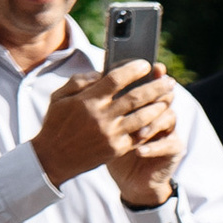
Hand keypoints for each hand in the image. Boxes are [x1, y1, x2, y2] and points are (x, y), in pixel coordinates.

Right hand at [30, 67, 166, 197]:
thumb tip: (102, 72)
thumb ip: (80, 81)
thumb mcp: (59, 97)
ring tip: (169, 97)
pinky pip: (140, 135)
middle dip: (156, 86)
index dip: (133, 70)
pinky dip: (152, 125)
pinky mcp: (116, 149)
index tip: (146, 64)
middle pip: (136, 97)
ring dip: (159, 105)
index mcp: (87, 100)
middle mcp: (102, 117)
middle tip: (169, 79)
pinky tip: (160, 117)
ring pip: (143, 117)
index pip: (116, 79)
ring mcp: (111, 134)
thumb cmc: (56, 123)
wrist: (53, 158)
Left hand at [109, 74, 185, 207]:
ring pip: (169, 117)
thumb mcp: (105, 124)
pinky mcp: (174, 149)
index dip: (153, 75)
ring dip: (153, 123)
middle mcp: (159, 114)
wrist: (130, 180)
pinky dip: (153, 146)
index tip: (152, 67)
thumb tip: (96, 79)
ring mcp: (169, 131)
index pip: (151, 83)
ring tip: (138, 131)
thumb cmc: (114, 149)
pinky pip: (169, 143)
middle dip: (157, 92)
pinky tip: (139, 151)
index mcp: (144, 104)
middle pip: (164, 96)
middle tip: (148, 93)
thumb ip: (103, 103)